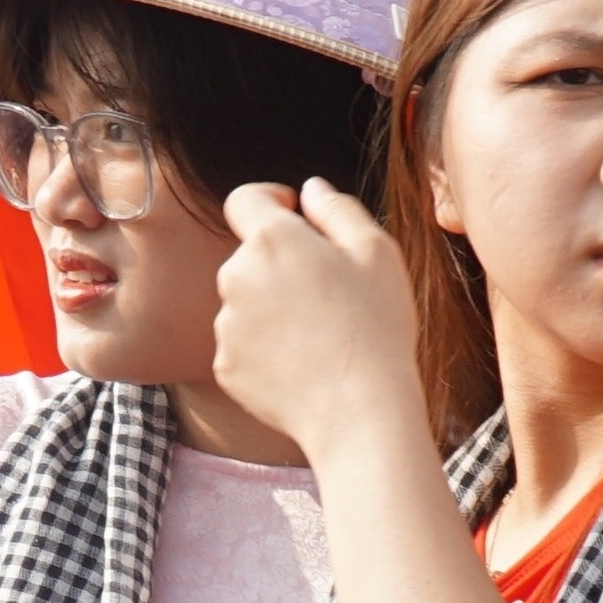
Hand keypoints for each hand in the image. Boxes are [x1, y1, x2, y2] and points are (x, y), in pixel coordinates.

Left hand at [211, 180, 424, 460]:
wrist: (359, 413)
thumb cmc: (376, 327)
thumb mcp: (377, 252)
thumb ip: (337, 209)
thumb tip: (310, 189)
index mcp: (272, 240)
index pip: (243, 199)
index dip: (269, 202)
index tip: (296, 218)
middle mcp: (235, 277)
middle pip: (249, 256)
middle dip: (280, 264)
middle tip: (328, 294)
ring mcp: (226, 325)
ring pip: (246, 302)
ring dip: (273, 308)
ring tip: (319, 337)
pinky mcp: (225, 367)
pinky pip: (242, 345)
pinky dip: (266, 349)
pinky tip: (303, 365)